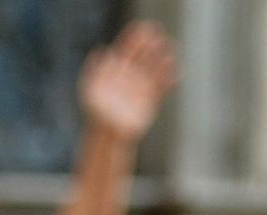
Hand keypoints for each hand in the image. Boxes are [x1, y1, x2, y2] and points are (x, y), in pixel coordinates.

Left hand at [79, 20, 177, 143]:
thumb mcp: (90, 88)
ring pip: (157, 68)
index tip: (145, 28)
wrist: (107, 134)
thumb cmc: (95, 111)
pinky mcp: (151, 99)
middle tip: (159, 38)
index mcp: (117, 67)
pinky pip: (163, 86)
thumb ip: (93, 68)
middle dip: (153, 43)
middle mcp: (132, 74)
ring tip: (170, 53)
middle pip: (145, 53)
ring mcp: (142, 86)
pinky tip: (176, 73)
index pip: (129, 46)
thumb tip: (99, 50)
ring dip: (164, 59)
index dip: (137, 35)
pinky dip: (170, 79)